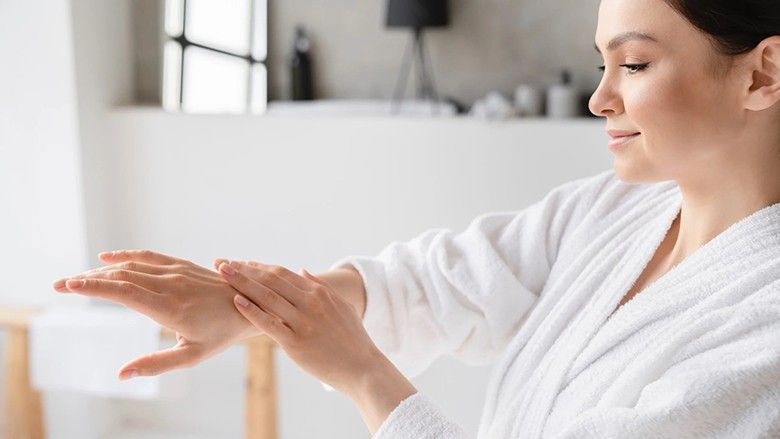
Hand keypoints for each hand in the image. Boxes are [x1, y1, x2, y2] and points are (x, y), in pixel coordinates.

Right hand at [52, 250, 260, 378]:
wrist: (251, 304)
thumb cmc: (222, 334)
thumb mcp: (192, 356)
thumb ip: (155, 364)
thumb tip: (121, 374)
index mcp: (169, 307)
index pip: (123, 292)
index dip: (94, 287)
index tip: (69, 287)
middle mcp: (170, 284)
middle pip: (120, 275)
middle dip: (87, 279)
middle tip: (59, 285)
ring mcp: (176, 271)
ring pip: (131, 265)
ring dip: (101, 270)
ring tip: (76, 278)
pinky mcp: (182, 265)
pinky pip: (149, 257)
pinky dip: (126, 256)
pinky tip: (107, 257)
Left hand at [214, 259, 395, 395]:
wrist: (362, 367)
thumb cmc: (352, 339)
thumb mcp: (341, 307)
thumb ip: (320, 288)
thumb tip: (301, 271)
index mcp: (319, 293)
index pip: (282, 273)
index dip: (258, 267)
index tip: (240, 263)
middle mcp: (310, 303)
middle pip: (271, 280)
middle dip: (244, 269)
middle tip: (221, 262)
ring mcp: (303, 322)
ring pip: (267, 297)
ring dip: (242, 283)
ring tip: (222, 273)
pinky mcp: (296, 343)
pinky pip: (269, 324)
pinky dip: (251, 311)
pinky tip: (235, 301)